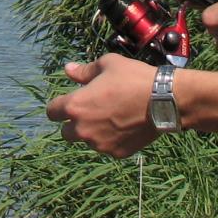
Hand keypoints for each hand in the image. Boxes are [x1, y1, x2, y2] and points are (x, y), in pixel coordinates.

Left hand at [44, 53, 159, 157]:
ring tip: (113, 118)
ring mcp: (99, 144)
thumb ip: (83, 71)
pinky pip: (107, 147)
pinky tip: (125, 127)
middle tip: (92, 112)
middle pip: (66, 133)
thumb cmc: (134, 78)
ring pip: (88, 141)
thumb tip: (67, 69)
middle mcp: (82, 129)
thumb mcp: (108, 65)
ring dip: (94, 132)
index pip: (52, 112)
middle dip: (74, 123)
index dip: (59, 106)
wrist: (165, 100)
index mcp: (76, 106)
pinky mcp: (116, 153)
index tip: (70, 102)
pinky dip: (112, 139)